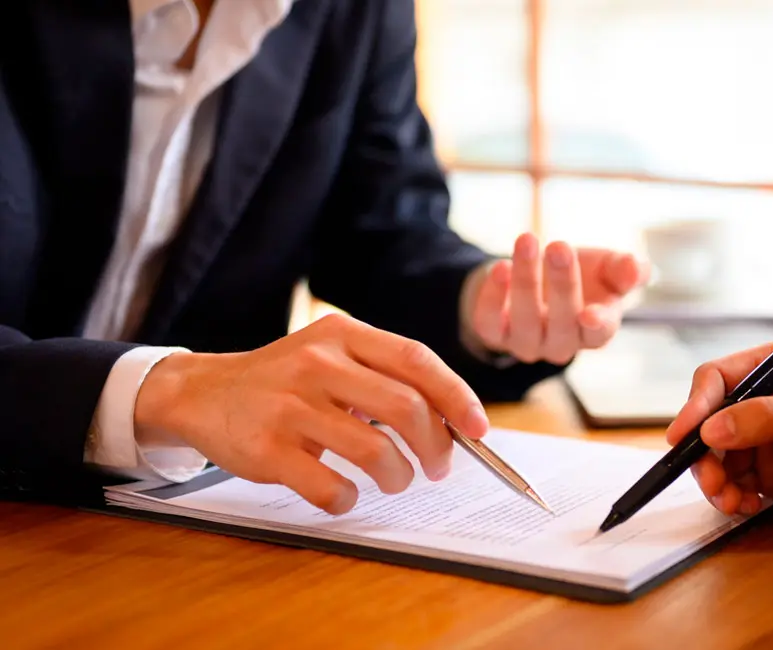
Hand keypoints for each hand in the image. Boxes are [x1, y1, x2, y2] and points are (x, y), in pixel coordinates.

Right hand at [133, 313, 489, 514]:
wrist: (201, 393)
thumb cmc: (285, 380)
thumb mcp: (331, 355)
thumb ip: (384, 376)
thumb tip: (453, 420)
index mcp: (341, 335)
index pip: (416, 360)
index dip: (456, 396)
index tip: (478, 428)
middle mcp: (316, 364)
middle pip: (405, 407)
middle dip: (435, 445)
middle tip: (437, 467)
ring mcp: (289, 406)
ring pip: (374, 451)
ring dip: (398, 476)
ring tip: (396, 480)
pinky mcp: (266, 449)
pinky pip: (329, 487)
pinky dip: (348, 500)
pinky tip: (345, 495)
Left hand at [467, 233, 647, 364]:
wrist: (538, 274)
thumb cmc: (584, 275)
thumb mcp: (608, 267)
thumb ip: (626, 269)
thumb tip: (635, 268)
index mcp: (595, 330)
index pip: (599, 334)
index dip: (596, 325)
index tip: (590, 312)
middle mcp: (562, 343)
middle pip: (562, 323)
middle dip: (562, 284)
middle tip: (559, 246)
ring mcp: (527, 343)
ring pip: (525, 321)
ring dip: (526, 280)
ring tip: (527, 241)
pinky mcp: (496, 334)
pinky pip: (490, 324)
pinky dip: (492, 298)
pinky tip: (499, 268)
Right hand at [667, 342, 772, 516]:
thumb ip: (763, 418)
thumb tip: (710, 431)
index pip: (717, 379)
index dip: (695, 406)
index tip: (683, 437)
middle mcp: (763, 401)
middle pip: (709, 423)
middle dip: (703, 454)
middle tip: (712, 482)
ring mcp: (766, 438)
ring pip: (718, 457)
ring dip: (715, 480)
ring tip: (730, 501)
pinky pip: (736, 483)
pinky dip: (732, 497)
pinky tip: (746, 507)